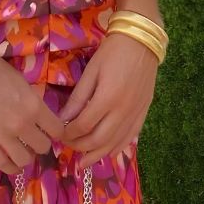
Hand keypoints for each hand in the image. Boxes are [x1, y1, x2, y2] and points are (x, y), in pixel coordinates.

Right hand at [0, 25, 62, 175]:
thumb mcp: (24, 83)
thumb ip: (34, 102)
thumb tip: (41, 117)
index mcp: (35, 106)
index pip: (57, 130)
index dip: (56, 131)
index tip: (51, 130)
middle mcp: (22, 124)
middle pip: (43, 146)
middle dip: (41, 143)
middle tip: (35, 138)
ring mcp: (3, 135)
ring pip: (25, 159)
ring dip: (27, 156)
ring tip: (24, 150)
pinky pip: (2, 163)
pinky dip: (11, 167)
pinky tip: (14, 164)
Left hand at [58, 32, 156, 169]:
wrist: (142, 41)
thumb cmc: (113, 52)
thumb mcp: (91, 71)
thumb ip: (78, 98)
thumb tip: (63, 118)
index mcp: (107, 98)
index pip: (83, 126)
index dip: (69, 133)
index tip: (59, 133)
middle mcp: (123, 111)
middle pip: (98, 140)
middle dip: (80, 147)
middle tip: (67, 146)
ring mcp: (136, 114)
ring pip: (115, 144)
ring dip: (97, 155)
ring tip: (83, 162)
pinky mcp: (144, 113)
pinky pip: (130, 138)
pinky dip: (116, 149)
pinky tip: (106, 154)